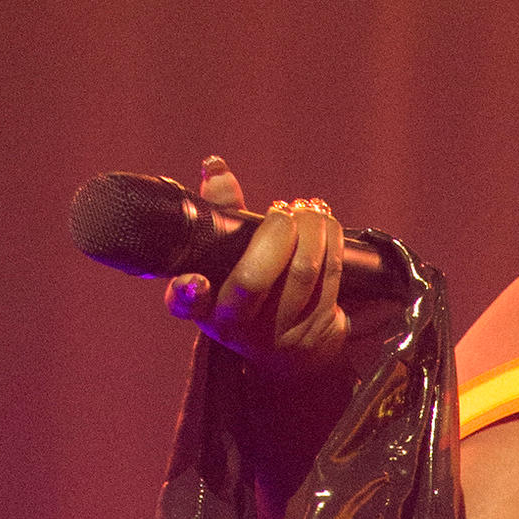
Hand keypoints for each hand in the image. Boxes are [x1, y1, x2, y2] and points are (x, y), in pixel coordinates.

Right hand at [161, 156, 351, 380]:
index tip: (195, 280)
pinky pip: (330, 278)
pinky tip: (326, 224)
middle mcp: (239, 329)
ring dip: (311, 230)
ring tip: (308, 208)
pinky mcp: (318, 329)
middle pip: (254, 280)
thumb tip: (216, 167)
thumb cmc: (252, 292)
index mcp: (207, 310)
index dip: (188, 293)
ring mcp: (280, 334)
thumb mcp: (226, 260)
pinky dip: (331, 242)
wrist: (289, 351)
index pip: (187, 304)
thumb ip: (222, 214)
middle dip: (274, 235)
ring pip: (301, 274)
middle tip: (282, 211)